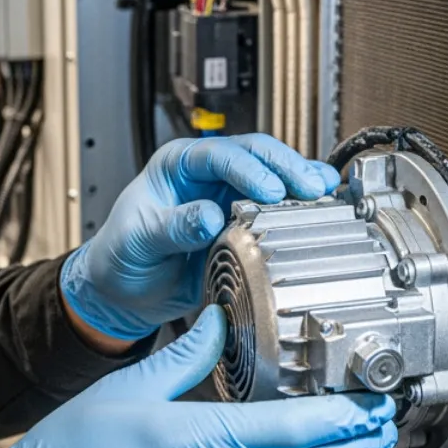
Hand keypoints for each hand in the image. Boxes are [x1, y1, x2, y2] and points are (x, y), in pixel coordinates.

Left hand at [61, 135, 340, 340]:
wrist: (124, 293)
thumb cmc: (121, 257)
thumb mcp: (138, 241)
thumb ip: (172, 227)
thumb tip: (208, 215)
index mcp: (177, 165)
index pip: (219, 154)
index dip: (249, 169)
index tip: (270, 190)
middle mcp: (208, 174)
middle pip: (256, 155)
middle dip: (287, 168)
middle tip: (312, 188)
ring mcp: (229, 196)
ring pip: (274, 177)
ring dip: (301, 184)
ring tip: (326, 195)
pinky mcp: (245, 223)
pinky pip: (278, 209)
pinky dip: (301, 207)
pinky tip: (325, 205)